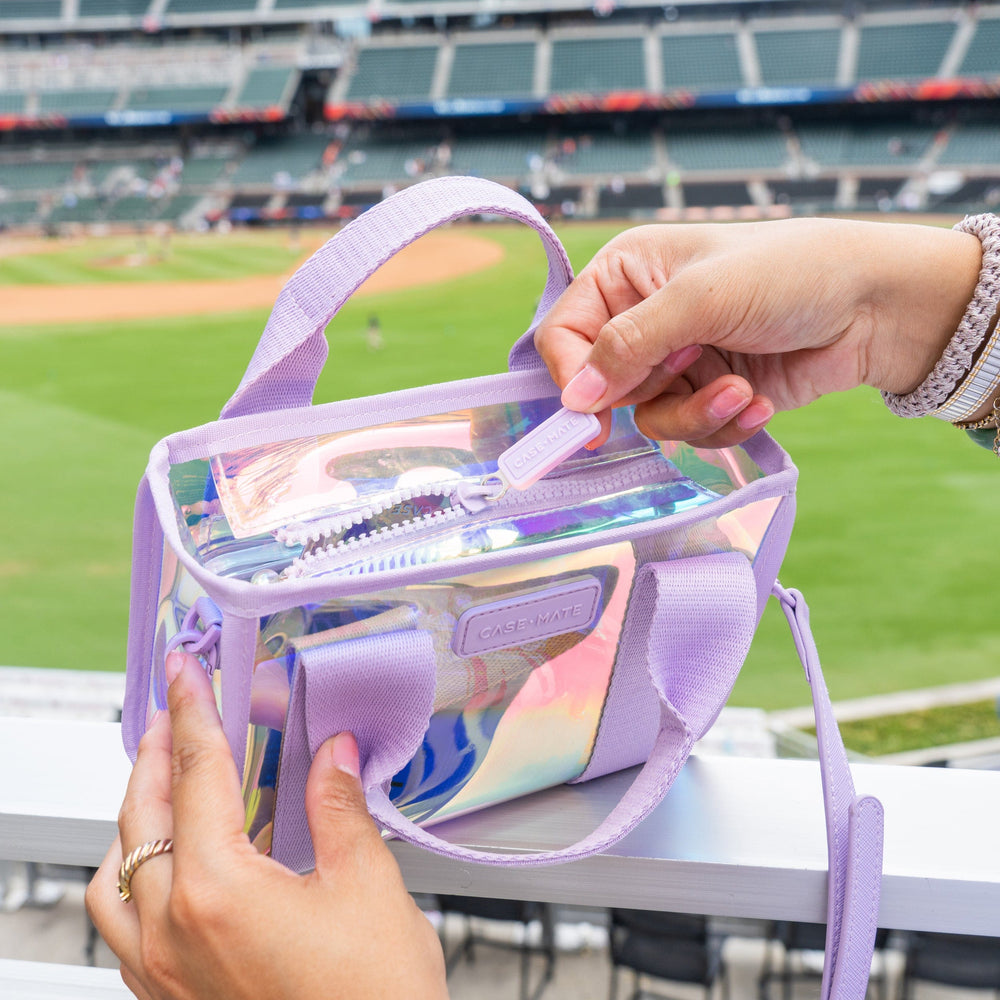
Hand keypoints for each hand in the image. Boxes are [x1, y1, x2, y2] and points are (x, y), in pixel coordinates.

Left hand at [86, 651, 447, 999]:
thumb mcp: (368, 887)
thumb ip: (339, 808)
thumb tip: (332, 755)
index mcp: (218, 891)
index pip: (197, 770)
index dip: (193, 708)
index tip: (185, 671)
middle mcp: (172, 932)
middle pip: (140, 814)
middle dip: (154, 751)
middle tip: (172, 711)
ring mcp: (162, 973)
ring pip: (115, 872)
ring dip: (135, 814)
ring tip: (164, 781)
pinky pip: (125, 922)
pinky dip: (137, 873)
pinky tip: (173, 866)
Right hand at [535, 217, 980, 446]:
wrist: (874, 307)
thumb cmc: (789, 272)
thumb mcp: (701, 298)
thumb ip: (629, 346)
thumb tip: (573, 398)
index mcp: (626, 275)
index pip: (566, 334)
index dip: (572, 376)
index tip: (590, 417)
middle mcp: (643, 319)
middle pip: (605, 387)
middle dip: (653, 396)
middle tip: (695, 379)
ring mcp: (676, 360)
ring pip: (649, 417)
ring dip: (697, 414)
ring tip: (742, 394)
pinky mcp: (708, 393)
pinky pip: (690, 430)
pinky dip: (723, 423)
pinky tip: (760, 402)